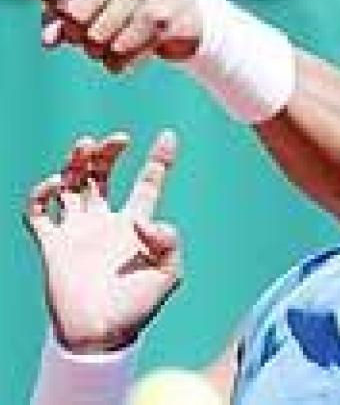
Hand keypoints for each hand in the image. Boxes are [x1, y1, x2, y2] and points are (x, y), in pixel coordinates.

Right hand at [25, 130, 181, 352]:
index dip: (158, 160)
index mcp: (135, 225)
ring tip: (86, 146)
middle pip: (104, 175)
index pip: (147, 184)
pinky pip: (37, 212)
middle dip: (109, 153)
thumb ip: (169, 243)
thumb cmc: (138, 307)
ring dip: (76, 161)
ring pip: (72, 184)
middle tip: (118, 140)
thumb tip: (143, 219)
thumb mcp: (169, 274)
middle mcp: (105, 222)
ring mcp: (77, 230)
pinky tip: (56, 185)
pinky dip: (40, 194)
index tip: (170, 136)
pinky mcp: (52, 244)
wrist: (101, 335)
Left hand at [35, 0, 201, 71]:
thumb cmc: (126, 3)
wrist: (183, 8)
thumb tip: (49, 40)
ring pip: (101, 37)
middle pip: (75, 11)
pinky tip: (120, 60)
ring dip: (97, 51)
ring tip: (102, 50)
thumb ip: (62, 15)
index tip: (55, 9)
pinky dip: (118, 62)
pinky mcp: (166, 21)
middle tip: (82, 38)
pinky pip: (126, 52)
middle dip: (74, 33)